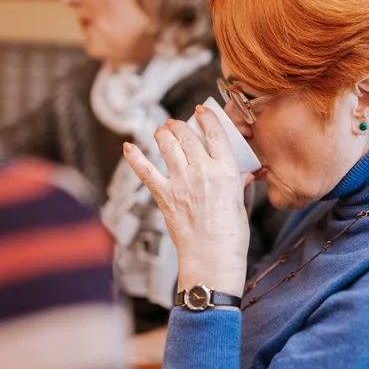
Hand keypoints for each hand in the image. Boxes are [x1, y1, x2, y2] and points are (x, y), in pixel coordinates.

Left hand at [123, 106, 252, 297]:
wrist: (212, 258)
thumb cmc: (231, 236)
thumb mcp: (240, 204)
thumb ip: (236, 185)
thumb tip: (240, 174)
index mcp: (225, 171)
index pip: (215, 134)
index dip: (207, 117)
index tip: (202, 110)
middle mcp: (201, 171)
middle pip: (187, 136)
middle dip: (181, 126)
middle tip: (177, 124)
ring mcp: (180, 182)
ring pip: (167, 146)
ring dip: (162, 134)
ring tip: (161, 131)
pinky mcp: (164, 196)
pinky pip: (145, 171)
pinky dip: (135, 157)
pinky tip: (129, 147)